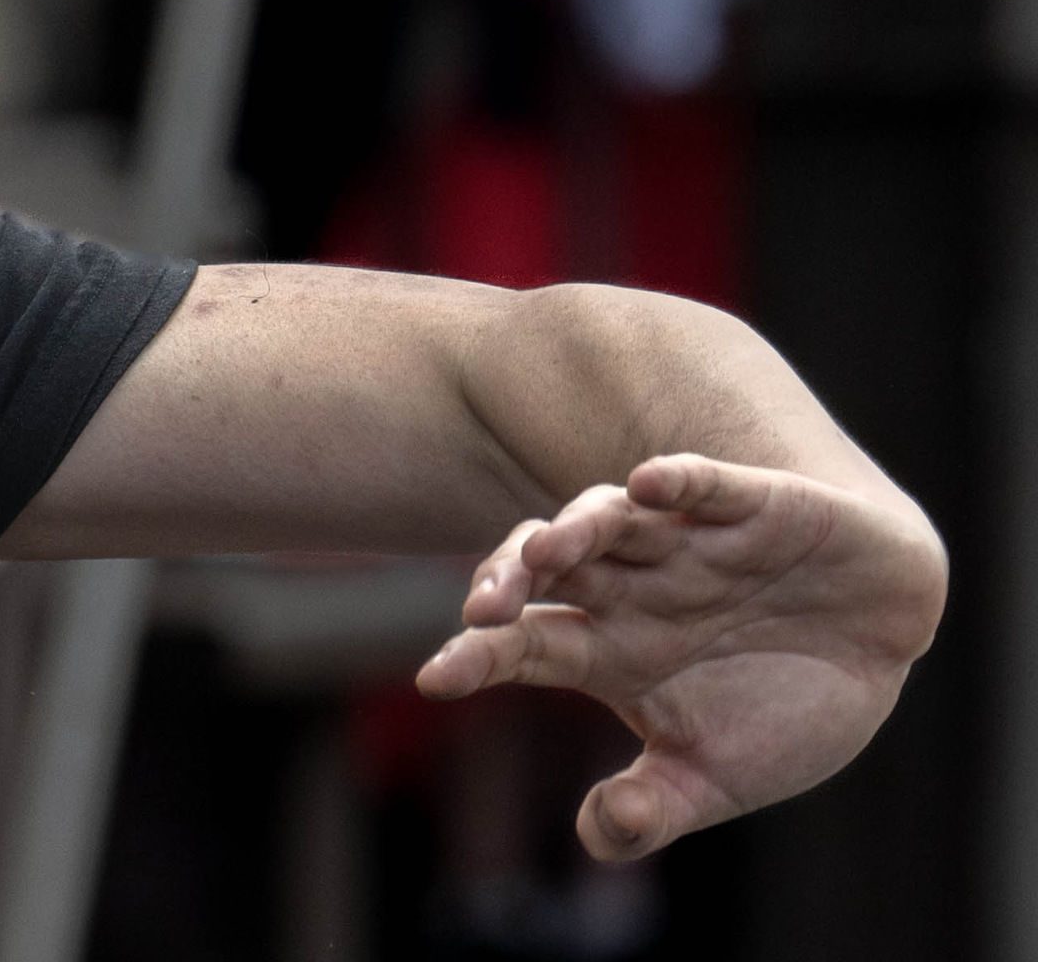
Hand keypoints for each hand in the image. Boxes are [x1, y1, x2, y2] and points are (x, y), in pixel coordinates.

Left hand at [420, 455, 950, 861]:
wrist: (883, 640)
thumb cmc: (788, 705)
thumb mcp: (720, 774)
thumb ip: (654, 805)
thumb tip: (597, 837)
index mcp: (610, 646)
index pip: (524, 643)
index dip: (478, 654)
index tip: (435, 677)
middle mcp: (632, 584)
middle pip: (548, 568)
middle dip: (510, 579)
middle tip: (482, 609)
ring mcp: (685, 541)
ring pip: (609, 517)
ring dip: (578, 527)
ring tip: (551, 548)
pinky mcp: (751, 507)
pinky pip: (702, 483)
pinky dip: (676, 481)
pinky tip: (650, 485)